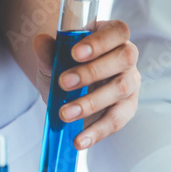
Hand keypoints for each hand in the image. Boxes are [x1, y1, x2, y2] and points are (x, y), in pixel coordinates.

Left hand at [33, 20, 139, 148]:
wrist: (66, 91)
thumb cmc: (66, 66)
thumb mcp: (54, 58)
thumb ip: (49, 51)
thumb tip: (40, 41)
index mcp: (111, 36)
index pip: (117, 31)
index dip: (100, 41)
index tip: (74, 53)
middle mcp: (126, 57)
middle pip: (124, 57)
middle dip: (93, 71)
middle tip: (64, 82)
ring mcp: (130, 82)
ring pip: (121, 88)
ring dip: (91, 102)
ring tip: (65, 113)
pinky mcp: (128, 108)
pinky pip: (117, 120)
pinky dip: (97, 132)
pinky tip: (79, 140)